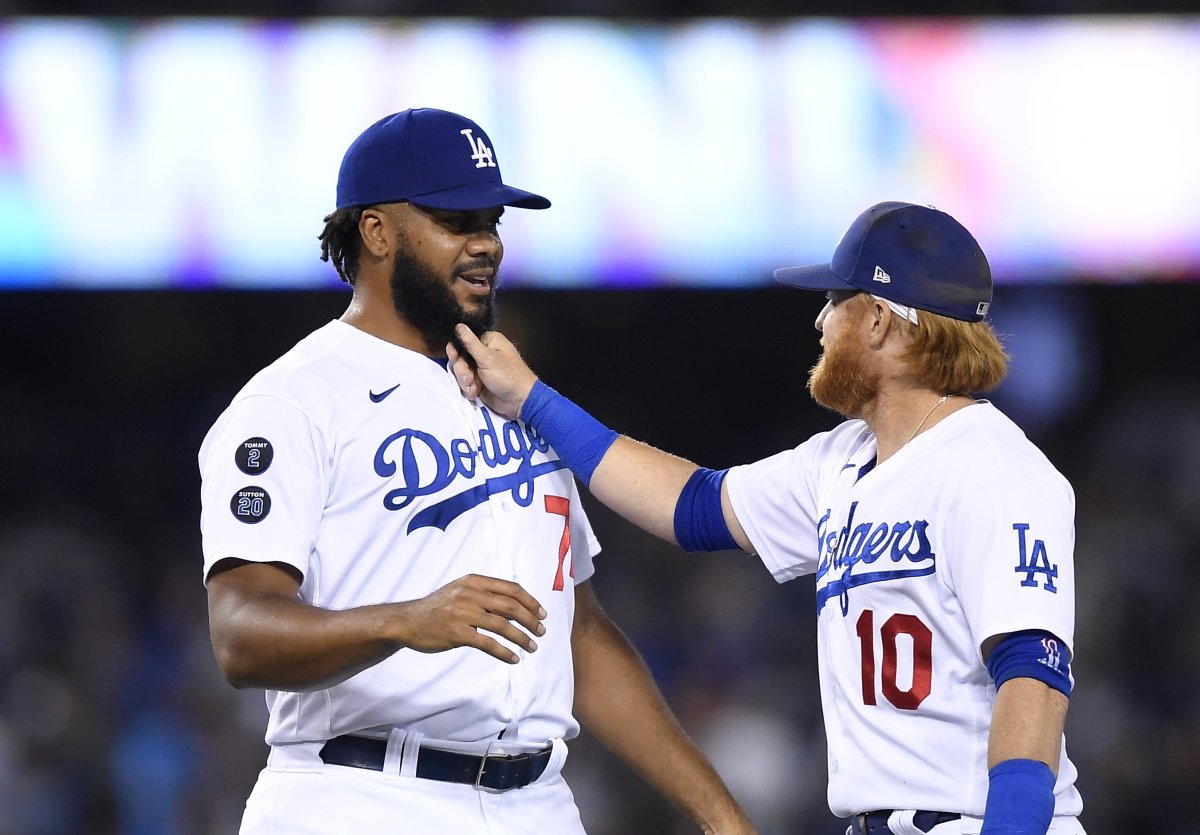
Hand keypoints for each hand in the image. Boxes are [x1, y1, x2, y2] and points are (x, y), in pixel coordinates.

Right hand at [394, 574, 546, 663]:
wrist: (408, 621)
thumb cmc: (438, 607)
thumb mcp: (460, 590)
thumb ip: (484, 592)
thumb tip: (515, 602)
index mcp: (474, 582)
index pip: (511, 589)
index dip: (531, 601)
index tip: (542, 614)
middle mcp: (471, 594)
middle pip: (511, 606)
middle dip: (531, 620)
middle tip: (541, 632)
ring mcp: (463, 613)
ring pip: (502, 625)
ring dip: (521, 637)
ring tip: (532, 647)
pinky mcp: (457, 633)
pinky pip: (488, 643)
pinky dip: (504, 652)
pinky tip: (513, 658)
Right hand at [447, 325, 538, 419]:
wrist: (519, 401)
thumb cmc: (510, 377)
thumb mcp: (488, 358)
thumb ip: (470, 343)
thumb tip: (459, 326)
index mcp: (488, 342)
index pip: (464, 340)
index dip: (456, 349)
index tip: (455, 357)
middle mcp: (483, 354)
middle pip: (460, 358)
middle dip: (462, 370)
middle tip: (469, 378)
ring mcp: (480, 369)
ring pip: (461, 372)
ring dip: (464, 381)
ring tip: (473, 387)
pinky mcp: (478, 382)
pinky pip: (465, 383)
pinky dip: (468, 389)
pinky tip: (475, 393)